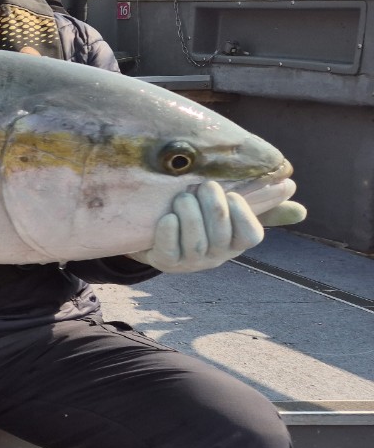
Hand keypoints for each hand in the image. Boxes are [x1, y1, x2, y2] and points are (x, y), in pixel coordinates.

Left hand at [129, 181, 262, 272]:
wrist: (157, 231)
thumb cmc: (201, 217)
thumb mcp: (229, 208)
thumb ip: (259, 200)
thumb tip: (290, 187)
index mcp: (236, 242)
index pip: (251, 236)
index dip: (243, 215)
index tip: (231, 195)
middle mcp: (216, 256)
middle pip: (221, 235)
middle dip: (213, 207)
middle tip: (204, 186)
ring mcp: (191, 262)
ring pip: (196, 243)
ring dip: (190, 215)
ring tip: (183, 197)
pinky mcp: (165, 262)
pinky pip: (169, 250)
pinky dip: (169, 231)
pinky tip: (168, 216)